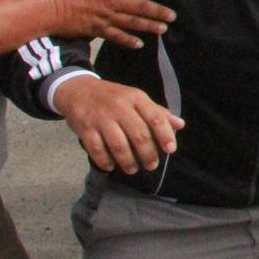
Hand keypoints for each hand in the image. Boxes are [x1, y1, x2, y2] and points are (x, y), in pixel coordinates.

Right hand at [39, 0, 175, 47]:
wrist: (43, 7)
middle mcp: (108, 0)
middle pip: (138, 5)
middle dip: (157, 11)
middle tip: (173, 16)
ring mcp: (103, 16)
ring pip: (131, 22)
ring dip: (148, 26)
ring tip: (163, 29)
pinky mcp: (95, 29)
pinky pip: (115, 36)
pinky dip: (127, 40)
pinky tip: (139, 44)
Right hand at [53, 76, 182, 172]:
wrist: (77, 89)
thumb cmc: (113, 96)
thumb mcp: (136, 98)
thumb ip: (157, 112)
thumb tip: (180, 125)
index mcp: (136, 98)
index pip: (155, 118)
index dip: (165, 135)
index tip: (170, 150)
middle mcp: (119, 107)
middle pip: (139, 135)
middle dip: (148, 154)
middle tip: (151, 165)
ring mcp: (101, 118)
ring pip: (119, 145)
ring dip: (128, 161)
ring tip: (133, 169)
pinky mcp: (85, 128)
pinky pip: (97, 150)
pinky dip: (105, 161)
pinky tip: (111, 167)